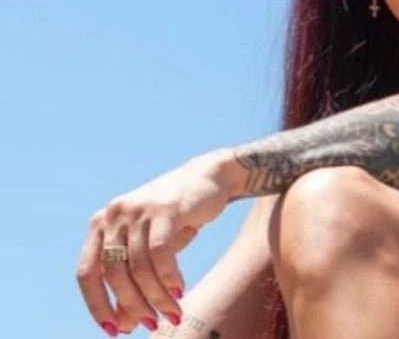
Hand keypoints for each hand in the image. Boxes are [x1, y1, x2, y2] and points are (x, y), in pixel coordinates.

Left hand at [76, 150, 234, 335]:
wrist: (209, 177)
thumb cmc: (177, 219)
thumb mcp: (150, 251)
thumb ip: (133, 282)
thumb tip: (123, 326)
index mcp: (101, 224)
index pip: (86, 273)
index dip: (97, 305)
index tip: (114, 331)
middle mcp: (114, 215)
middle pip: (114, 273)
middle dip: (133, 305)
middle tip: (153, 323)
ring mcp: (138, 209)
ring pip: (140, 266)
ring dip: (156, 296)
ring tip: (173, 313)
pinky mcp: (164, 208)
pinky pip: (160, 252)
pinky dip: (169, 277)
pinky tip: (179, 291)